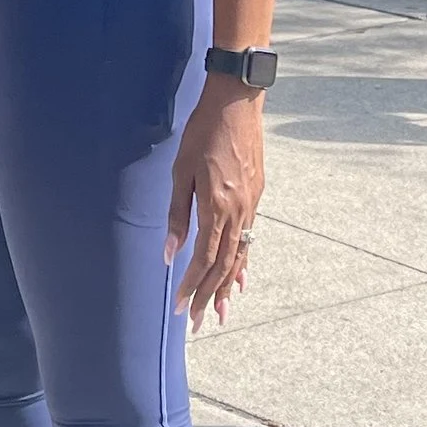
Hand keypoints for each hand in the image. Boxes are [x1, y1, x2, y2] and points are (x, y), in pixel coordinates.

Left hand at [168, 79, 264, 327]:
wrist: (237, 103)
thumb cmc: (202, 133)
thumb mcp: (181, 171)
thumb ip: (177, 214)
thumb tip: (169, 252)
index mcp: (216, 207)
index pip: (203, 259)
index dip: (191, 286)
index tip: (179, 307)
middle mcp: (238, 213)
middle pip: (224, 266)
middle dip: (209, 296)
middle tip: (198, 323)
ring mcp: (251, 206)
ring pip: (240, 256)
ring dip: (228, 287)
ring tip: (221, 312)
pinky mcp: (256, 196)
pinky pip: (249, 240)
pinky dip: (243, 263)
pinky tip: (240, 279)